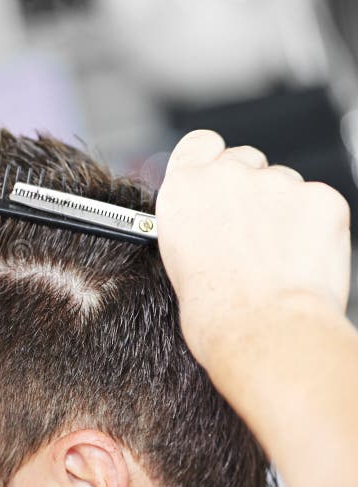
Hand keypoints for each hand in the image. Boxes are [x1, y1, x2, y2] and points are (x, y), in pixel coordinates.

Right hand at [156, 130, 350, 360]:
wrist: (263, 330)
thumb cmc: (217, 310)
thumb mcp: (178, 257)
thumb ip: (195, 219)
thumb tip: (211, 220)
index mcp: (185, 189)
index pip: (201, 143)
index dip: (212, 159)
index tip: (217, 174)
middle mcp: (227, 176)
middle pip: (246, 160)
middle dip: (252, 189)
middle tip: (253, 232)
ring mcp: (277, 183)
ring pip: (285, 184)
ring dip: (284, 211)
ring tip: (278, 257)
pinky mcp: (321, 198)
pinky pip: (319, 203)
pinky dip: (315, 226)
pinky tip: (302, 258)